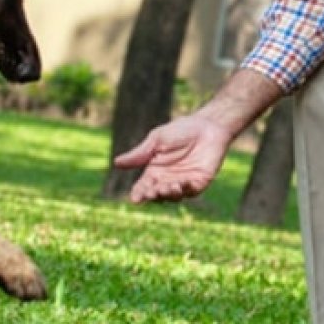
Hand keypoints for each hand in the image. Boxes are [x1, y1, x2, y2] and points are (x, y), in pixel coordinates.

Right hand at [112, 114, 233, 202]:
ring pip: (172, 196)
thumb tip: (116, 163)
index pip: (143, 186)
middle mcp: (167, 180)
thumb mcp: (157, 140)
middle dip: (153, 195)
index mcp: (154, 170)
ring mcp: (183, 183)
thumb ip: (140, 154)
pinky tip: (181, 183)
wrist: (207, 126)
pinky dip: (184, 190)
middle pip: (156, 194)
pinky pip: (190, 192)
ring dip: (168, 194)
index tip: (135, 198)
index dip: (139, 193)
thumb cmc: (180, 130)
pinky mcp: (199, 183)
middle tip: (151, 192)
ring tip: (168, 187)